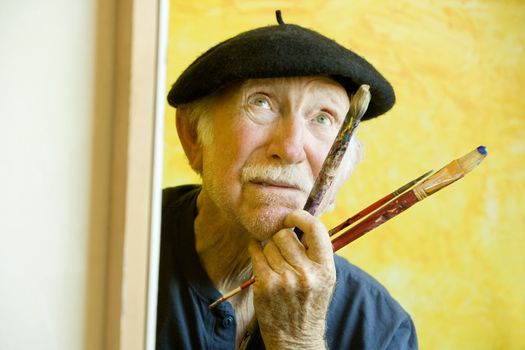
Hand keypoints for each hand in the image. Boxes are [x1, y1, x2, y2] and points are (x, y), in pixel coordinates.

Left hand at [248, 210, 335, 349]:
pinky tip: (260, 257)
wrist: (296, 339)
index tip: (291, 217)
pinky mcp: (266, 285)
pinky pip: (256, 254)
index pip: (315, 229)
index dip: (301, 217)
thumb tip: (300, 220)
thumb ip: (316, 253)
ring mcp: (285, 280)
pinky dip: (255, 251)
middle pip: (285, 235)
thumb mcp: (324, 279)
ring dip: (269, 251)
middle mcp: (307, 273)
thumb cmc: (309, 303)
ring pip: (269, 245)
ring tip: (276, 266)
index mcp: (325, 269)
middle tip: (283, 253)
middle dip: (281, 239)